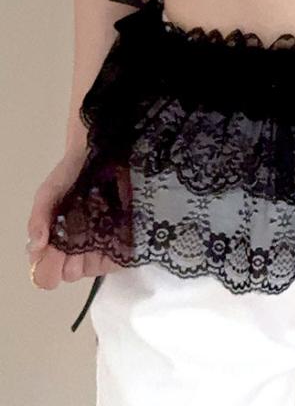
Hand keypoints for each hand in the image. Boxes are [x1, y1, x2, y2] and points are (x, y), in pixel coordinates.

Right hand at [26, 150, 122, 290]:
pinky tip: (111, 242)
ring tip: (93, 238)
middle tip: (73, 247)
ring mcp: (102, 243)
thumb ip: (39, 218)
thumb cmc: (72, 174)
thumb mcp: (49, 192)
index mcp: (56, 240)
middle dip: (69, 265)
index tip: (52, 255)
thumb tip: (36, 247)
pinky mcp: (126, 238)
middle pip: (71, 274)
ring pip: (92, 269)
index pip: (47, 272)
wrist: (103, 153)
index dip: (48, 270)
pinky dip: (114, 256)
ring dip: (90, 260)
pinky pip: (119, 260)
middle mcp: (78, 246)